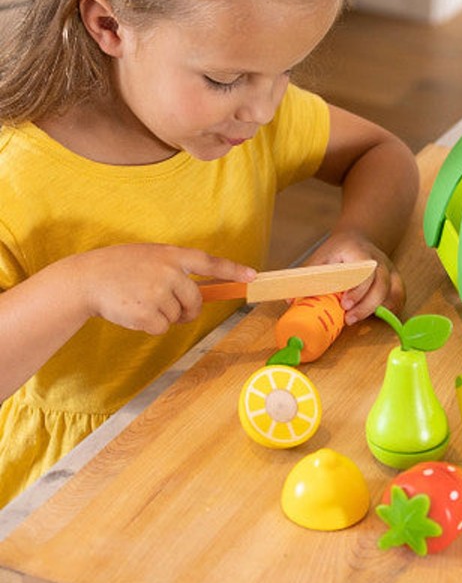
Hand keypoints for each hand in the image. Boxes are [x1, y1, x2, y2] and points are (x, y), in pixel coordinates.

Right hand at [73, 244, 256, 334]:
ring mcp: (158, 293)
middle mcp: (168, 272)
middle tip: (169, 306)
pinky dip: (151, 326)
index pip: (209, 263)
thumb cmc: (120, 267)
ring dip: (163, 315)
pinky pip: (163, 328)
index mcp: (171, 255)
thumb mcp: (149, 256)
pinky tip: (134, 312)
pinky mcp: (147, 313)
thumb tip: (199, 294)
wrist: (86, 279)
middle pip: (196, 301)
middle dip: (187, 309)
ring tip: (140, 301)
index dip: (232, 270)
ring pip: (178, 316)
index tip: (253, 276)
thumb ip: (174, 269)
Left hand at [305, 233, 404, 325]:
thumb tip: (291, 301)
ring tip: (358, 319)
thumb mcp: (322, 256)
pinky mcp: (395, 279)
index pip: (365, 272)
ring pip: (394, 292)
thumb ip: (309, 276)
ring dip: (378, 309)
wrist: (359, 239)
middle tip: (348, 318)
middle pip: (381, 285)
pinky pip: (399, 297)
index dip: (357, 291)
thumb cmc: (339, 250)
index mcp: (360, 253)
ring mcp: (390, 270)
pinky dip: (390, 309)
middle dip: (366, 305)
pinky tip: (376, 317)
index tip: (344, 304)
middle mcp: (379, 261)